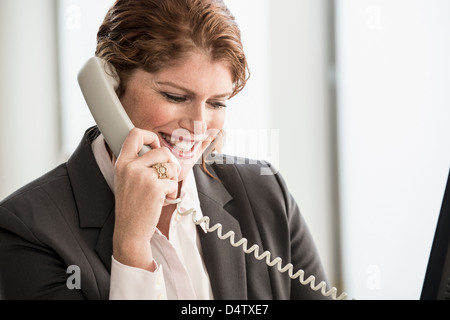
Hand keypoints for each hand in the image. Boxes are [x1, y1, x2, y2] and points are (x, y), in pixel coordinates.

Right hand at [112, 128, 180, 270]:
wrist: (130, 231)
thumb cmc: (131, 206)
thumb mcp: (126, 180)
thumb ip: (138, 163)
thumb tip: (160, 150)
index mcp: (122, 162)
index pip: (135, 134)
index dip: (151, 136)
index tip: (156, 147)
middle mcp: (130, 166)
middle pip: (162, 150)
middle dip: (170, 162)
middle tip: (167, 174)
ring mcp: (143, 176)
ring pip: (171, 166)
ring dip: (172, 178)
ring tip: (163, 189)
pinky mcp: (155, 187)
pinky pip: (173, 182)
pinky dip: (172, 191)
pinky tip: (162, 199)